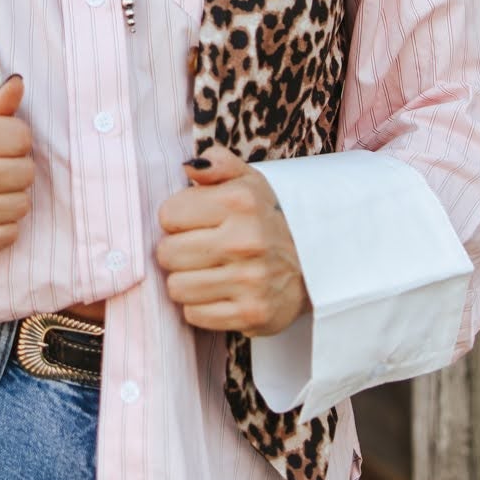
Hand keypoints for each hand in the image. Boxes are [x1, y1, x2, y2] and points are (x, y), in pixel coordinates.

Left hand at [154, 143, 308, 335]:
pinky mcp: (251, 314)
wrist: (312, 266)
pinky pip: (194, 315)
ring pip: (176, 287)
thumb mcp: (248, 183)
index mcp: (241, 202)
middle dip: (177, 252)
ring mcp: (251, 280)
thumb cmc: (266, 221)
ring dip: (187, 281)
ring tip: (209, 272)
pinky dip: (201, 307)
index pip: (168, 214)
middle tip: (201, 250)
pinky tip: (220, 293)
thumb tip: (189, 166)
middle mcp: (246, 240)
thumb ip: (217, 164)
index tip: (195, 223)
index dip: (177, 219)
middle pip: (167, 253)